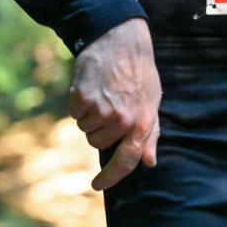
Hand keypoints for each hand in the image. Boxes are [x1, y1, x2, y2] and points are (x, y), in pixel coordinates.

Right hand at [69, 18, 161, 190]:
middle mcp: (123, 121)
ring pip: (84, 128)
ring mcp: (102, 110)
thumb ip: (151, 134)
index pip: (127, 161)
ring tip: (100, 94)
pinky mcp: (83, 99)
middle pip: (98, 143)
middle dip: (98, 129)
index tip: (98, 185)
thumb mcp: (152, 102)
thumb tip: (150, 162)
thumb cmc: (138, 72)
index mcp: (143, 124)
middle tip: (107, 106)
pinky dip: (78, 103)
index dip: (112, 177)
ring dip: (88, 115)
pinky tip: (90, 87)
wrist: (120, 41)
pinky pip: (74, 113)